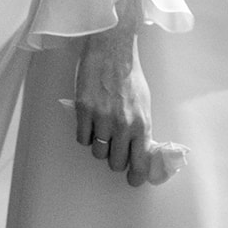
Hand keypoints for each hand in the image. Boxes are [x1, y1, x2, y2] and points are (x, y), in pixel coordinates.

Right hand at [74, 19, 153, 186]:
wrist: (111, 48)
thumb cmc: (129, 74)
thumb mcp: (144, 103)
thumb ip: (141, 128)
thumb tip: (139, 151)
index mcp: (142, 124)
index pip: (140, 164)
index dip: (135, 176)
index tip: (132, 178)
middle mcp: (123, 125)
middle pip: (116, 163)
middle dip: (115, 158)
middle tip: (114, 146)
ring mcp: (102, 118)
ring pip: (97, 153)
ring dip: (99, 145)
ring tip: (101, 129)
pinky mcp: (84, 110)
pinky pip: (82, 138)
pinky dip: (85, 133)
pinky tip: (90, 121)